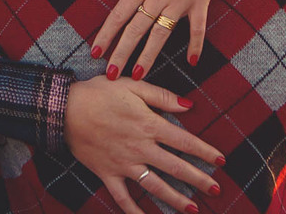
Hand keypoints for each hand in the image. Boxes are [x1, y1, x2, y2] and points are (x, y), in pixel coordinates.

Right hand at [65, 76, 222, 213]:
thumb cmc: (98, 92)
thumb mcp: (132, 85)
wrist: (63, 109)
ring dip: (175, 198)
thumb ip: (162, 96)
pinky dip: (134, 212)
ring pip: (155, 185)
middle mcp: (140, 148)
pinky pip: (123, 198)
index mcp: (148, 124)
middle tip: (217, 189)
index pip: (184, 141)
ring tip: (193, 208)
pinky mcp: (107, 174)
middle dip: (199, 179)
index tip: (221, 160)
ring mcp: (124, 164)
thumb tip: (189, 105)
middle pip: (175, 167)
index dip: (205, 151)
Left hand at [91, 0, 218, 78]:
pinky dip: (196, 45)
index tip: (96, 53)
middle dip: (122, 54)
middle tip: (113, 74)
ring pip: (161, 35)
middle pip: (136, 31)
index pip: (119, 16)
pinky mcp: (199, 3)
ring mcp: (179, 3)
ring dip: (149, 56)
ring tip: (139, 75)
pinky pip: (197, 29)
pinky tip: (191, 62)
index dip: (106, 36)